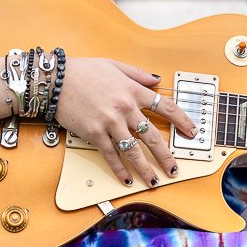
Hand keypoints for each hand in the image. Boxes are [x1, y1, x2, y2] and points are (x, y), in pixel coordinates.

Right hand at [52, 57, 200, 188]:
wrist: (55, 79)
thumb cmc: (82, 71)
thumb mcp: (114, 65)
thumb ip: (137, 74)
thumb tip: (156, 80)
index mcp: (133, 91)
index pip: (165, 107)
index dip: (182, 121)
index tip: (191, 132)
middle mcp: (125, 108)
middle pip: (152, 136)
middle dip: (166, 156)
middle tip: (174, 169)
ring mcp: (110, 122)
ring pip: (133, 151)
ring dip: (145, 169)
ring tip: (154, 181)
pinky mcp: (94, 133)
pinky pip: (110, 155)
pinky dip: (119, 170)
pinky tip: (126, 179)